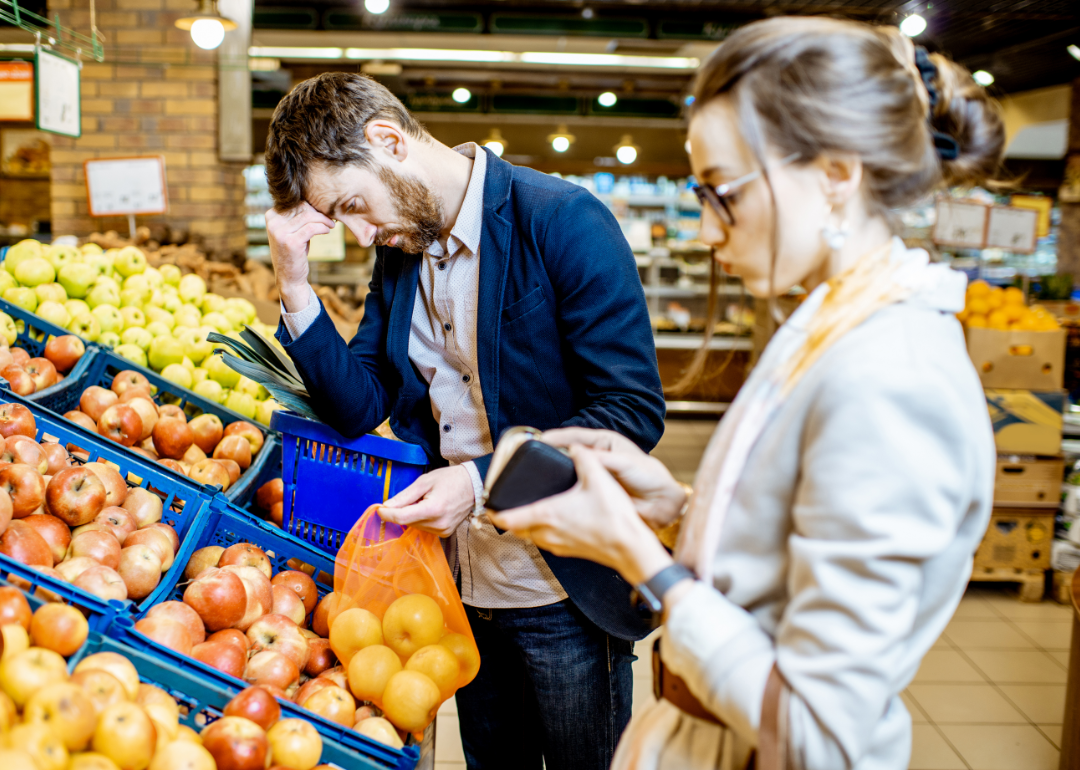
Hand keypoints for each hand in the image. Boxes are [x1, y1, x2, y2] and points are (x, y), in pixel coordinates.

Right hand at [265, 202, 333, 311]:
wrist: (289, 277)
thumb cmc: (294, 252)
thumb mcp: (293, 231)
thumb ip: (299, 216)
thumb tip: (317, 200)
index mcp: (271, 216)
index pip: (295, 202)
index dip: (312, 207)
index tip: (323, 213)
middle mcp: (273, 222)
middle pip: (302, 208)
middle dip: (319, 213)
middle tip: (330, 219)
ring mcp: (280, 232)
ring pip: (308, 217)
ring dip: (323, 220)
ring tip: (331, 225)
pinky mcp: (291, 242)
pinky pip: (312, 228)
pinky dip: (323, 227)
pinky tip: (328, 231)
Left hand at [377, 465, 474, 537]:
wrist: (474, 485)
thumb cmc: (450, 479)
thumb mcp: (425, 481)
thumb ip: (405, 496)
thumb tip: (387, 505)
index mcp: (433, 509)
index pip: (402, 518)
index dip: (387, 514)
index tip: (379, 509)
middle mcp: (438, 524)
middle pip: (408, 522)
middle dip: (403, 511)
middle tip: (413, 497)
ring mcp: (443, 530)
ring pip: (415, 526)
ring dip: (413, 515)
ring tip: (426, 500)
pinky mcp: (445, 533)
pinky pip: (425, 528)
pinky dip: (422, 519)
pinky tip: (431, 508)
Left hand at [487, 445, 672, 586]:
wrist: (631, 548)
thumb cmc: (614, 517)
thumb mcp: (598, 478)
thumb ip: (584, 457)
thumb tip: (575, 447)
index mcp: (548, 514)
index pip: (509, 519)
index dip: (494, 513)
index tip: (489, 505)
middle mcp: (548, 532)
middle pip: (517, 529)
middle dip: (509, 518)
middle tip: (506, 505)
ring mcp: (559, 544)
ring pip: (531, 537)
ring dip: (525, 526)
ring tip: (527, 510)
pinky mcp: (570, 551)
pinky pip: (546, 541)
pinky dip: (541, 531)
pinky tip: (553, 520)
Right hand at [541, 428, 686, 529]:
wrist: (662, 503)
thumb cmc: (650, 476)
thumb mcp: (625, 462)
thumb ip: (602, 459)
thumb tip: (576, 455)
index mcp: (602, 443)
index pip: (573, 436)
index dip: (555, 438)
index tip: (538, 440)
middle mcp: (595, 458)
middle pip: (567, 455)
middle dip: (550, 457)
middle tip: (531, 460)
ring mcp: (593, 477)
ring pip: (568, 474)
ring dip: (555, 477)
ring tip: (536, 480)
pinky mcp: (593, 494)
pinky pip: (573, 492)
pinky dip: (563, 494)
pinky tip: (552, 498)